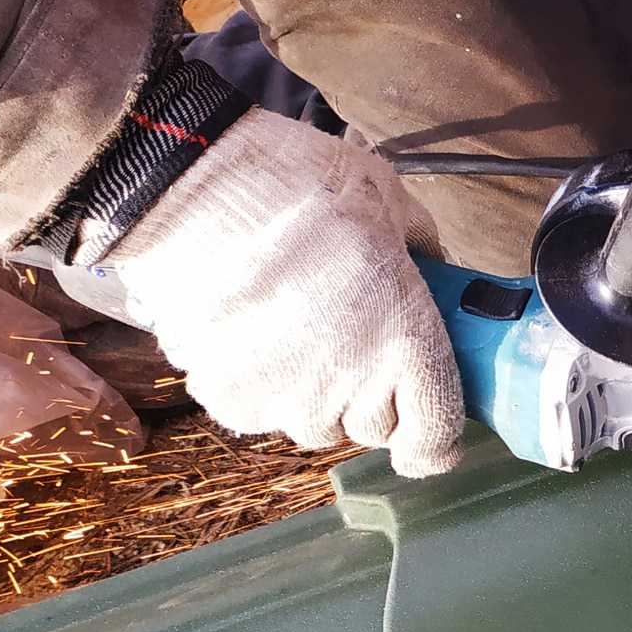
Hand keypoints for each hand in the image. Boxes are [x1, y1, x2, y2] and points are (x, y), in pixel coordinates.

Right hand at [106, 109, 463, 476]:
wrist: (197, 191)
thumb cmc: (299, 187)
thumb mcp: (390, 203)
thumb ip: (421, 252)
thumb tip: (435, 272)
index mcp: (408, 344)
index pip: (433, 438)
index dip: (432, 444)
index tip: (428, 438)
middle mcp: (353, 388)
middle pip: (371, 428)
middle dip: (368, 395)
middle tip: (348, 338)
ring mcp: (288, 403)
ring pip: (313, 422)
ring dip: (312, 391)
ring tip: (292, 328)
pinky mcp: (231, 403)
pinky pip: (258, 410)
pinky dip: (258, 382)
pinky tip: (250, 332)